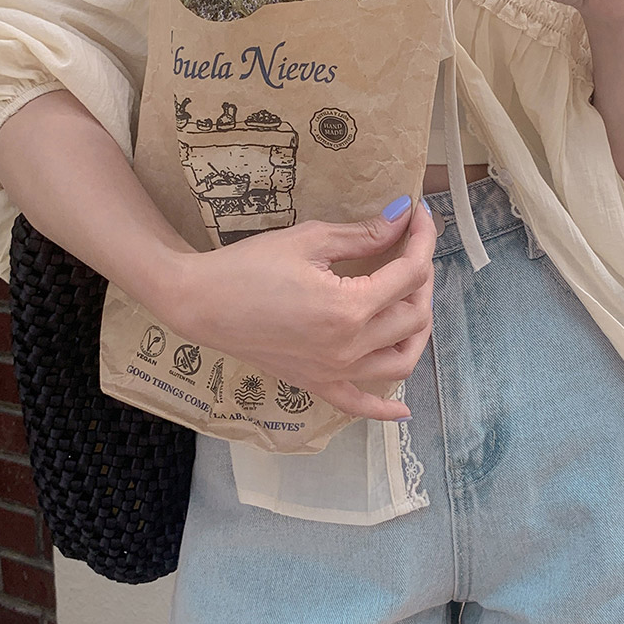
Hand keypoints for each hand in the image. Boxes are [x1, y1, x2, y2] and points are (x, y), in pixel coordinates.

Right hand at [164, 198, 435, 420]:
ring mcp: (334, 372)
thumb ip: (363, 235)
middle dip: (421, 277)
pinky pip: (359, 405)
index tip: (419, 215)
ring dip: (417, 331)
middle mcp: (348, 347)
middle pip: (413, 315)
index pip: (409, 273)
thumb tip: (402, 216)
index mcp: (349, 308)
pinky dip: (385, 408)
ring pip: (401, 361)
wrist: (201, 302)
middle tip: (409, 250)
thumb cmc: (249, 266)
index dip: (422, 238)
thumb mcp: (310, 240)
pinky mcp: (316, 384)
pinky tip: (403, 408)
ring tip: (411, 302)